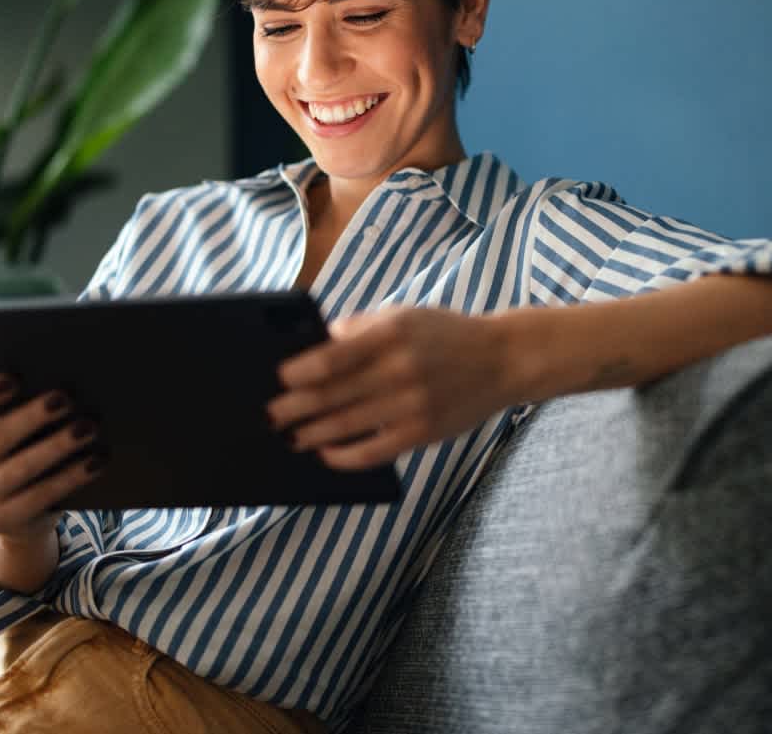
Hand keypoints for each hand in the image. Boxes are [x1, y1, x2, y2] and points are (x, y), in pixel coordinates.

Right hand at [0, 376, 103, 539]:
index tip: (13, 379)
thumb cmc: (16, 446)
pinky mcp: (1, 521)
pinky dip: (71, 477)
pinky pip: (41, 497)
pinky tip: (95, 461)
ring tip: (89, 428)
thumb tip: (58, 380)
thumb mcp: (6, 426)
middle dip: (32, 417)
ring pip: (20, 469)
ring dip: (57, 446)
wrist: (15, 508)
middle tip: (66, 398)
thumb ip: (16, 404)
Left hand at [268, 308, 521, 469]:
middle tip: (270, 417)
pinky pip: (374, 451)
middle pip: (332, 395)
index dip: (299, 373)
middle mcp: (400, 370)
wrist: (501, 360)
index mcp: (391, 335)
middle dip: (295, 409)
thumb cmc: (445, 335)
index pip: (332, 358)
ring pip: (347, 426)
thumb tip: (316, 346)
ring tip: (290, 438)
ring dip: (311, 434)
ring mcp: (411, 405)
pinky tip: (326, 453)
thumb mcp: (404, 316)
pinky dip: (344, 456)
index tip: (277, 380)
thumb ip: (360, 328)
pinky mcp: (422, 432)